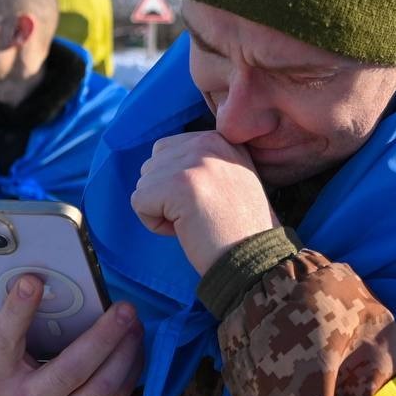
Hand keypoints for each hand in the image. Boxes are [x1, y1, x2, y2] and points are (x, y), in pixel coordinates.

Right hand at [0, 275, 143, 395]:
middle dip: (102, 336)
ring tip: (135, 325)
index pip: (4, 341)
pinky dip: (131, 369)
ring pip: (101, 387)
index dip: (17, 311)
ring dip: (125, 352)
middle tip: (124, 308)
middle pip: (70, 369)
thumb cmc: (15, 387)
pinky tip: (135, 347)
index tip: (33, 280)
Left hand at [131, 131, 275, 275]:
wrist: (256, 257)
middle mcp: (208, 142)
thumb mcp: (228, 179)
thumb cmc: (239, 229)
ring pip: (144, 184)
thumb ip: (200, 163)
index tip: (209, 203)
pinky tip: (186, 229)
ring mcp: (194, 161)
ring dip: (161, 211)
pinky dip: (155, 224)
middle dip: (166, 197)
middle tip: (201, 215)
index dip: (177, 185)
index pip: (167, 150)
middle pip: (151, 165)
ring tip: (196, 222)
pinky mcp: (178, 184)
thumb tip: (156, 164)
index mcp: (221, 139)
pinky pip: (139, 202)